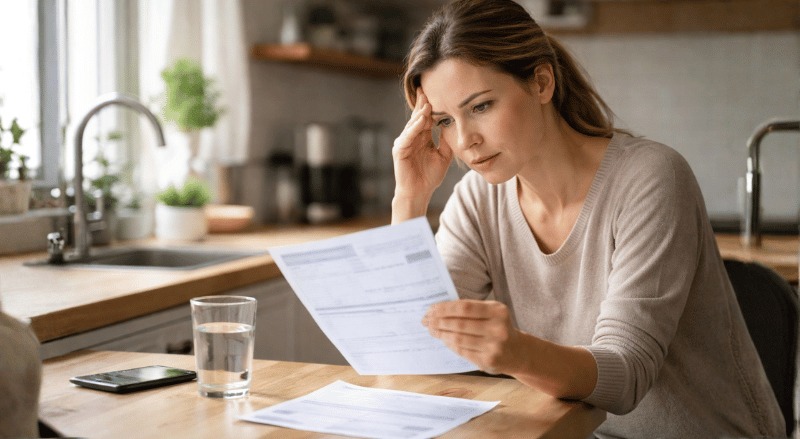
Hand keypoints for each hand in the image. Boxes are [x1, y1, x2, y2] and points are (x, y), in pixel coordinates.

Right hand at [391, 89, 452, 219]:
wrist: (419, 193)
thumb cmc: (430, 176)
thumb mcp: (444, 155)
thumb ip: (447, 141)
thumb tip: (453, 125)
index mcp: (422, 137)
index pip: (426, 118)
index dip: (431, 106)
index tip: (438, 92)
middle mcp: (412, 137)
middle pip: (418, 117)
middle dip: (423, 103)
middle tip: (428, 88)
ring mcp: (404, 143)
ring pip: (413, 125)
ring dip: (419, 114)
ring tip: (427, 103)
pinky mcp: (399, 150)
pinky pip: (407, 137)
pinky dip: (414, 128)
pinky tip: (421, 120)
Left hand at [422, 299, 520, 374]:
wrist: (518, 352)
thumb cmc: (498, 328)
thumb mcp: (491, 313)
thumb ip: (470, 310)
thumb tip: (438, 310)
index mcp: (498, 311)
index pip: (465, 307)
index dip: (445, 308)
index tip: (431, 309)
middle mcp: (498, 328)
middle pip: (459, 324)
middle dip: (439, 321)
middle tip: (426, 320)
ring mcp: (494, 346)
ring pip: (459, 338)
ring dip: (441, 334)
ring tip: (432, 330)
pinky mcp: (488, 361)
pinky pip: (462, 351)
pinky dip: (450, 344)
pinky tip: (444, 340)